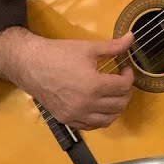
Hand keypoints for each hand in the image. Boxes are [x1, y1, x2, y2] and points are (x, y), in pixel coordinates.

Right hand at [0, 28, 134, 130]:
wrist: (31, 65)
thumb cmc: (59, 54)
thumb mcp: (88, 48)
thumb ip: (113, 46)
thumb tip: (132, 37)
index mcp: (94, 85)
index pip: (123, 86)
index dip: (129, 76)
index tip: (125, 69)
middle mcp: (86, 104)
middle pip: (119, 104)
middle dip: (125, 92)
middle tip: (121, 82)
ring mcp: (76, 114)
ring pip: (108, 119)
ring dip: (116, 108)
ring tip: (113, 95)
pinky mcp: (66, 119)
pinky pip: (91, 126)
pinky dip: (100, 119)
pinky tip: (100, 107)